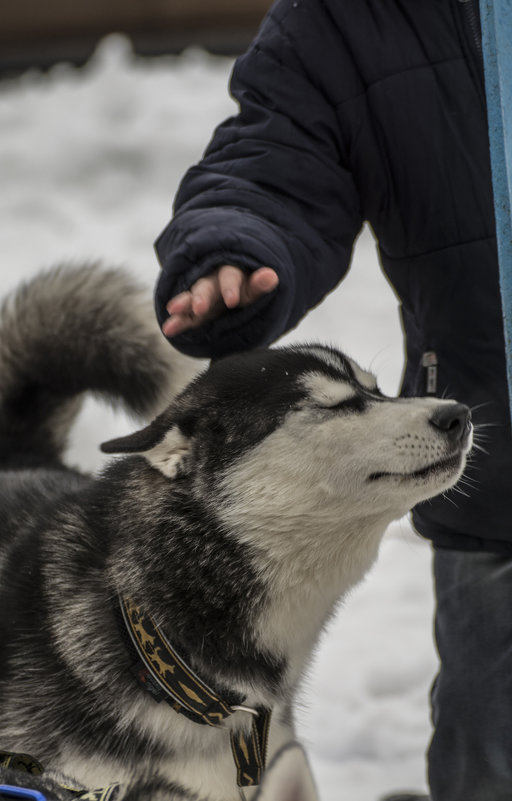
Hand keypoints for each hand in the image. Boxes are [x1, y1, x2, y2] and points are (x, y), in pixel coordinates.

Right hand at [162, 265, 278, 337]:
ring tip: (173, 310)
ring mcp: (202, 296)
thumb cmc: (246, 287)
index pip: (231, 277)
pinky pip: (185, 316)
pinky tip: (168, 329)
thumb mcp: (255, 287)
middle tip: (199, 308)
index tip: (232, 301)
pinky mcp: (195, 311)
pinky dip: (178, 322)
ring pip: (192, 298)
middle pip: (207, 286)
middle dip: (202, 296)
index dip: (231, 288)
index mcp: (232, 275)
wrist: (233, 285)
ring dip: (184, 304)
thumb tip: (272, 275)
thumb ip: (260, 285)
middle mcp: (213, 282)